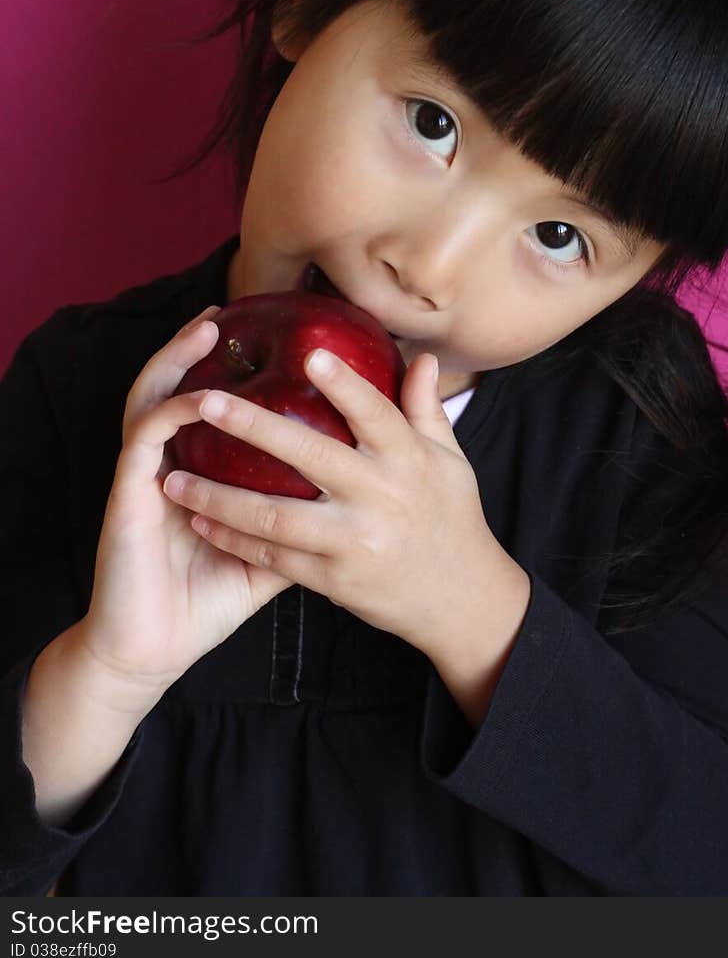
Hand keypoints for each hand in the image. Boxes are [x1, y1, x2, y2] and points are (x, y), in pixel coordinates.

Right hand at [80, 306, 297, 699]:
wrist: (157, 648)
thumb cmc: (214, 600)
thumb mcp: (280, 550)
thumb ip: (314, 511)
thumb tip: (369, 484)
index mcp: (205, 469)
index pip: (220, 410)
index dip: (241, 371)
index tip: (270, 336)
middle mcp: (175, 461)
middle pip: (187, 386)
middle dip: (204, 346)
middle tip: (231, 309)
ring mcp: (150, 472)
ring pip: (157, 395)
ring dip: (177, 356)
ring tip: (208, 325)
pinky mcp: (128, 491)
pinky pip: (146, 434)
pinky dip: (171, 407)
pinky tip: (198, 395)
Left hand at [161, 348, 506, 655]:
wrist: (459, 601)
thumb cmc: (450, 518)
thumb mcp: (449, 461)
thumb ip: (426, 409)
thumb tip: (423, 357)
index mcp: (409, 461)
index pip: (376, 415)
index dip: (345, 385)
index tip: (309, 354)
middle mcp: (381, 498)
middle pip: (313, 456)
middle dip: (255, 428)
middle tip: (205, 400)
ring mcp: (354, 541)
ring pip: (277, 516)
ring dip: (220, 496)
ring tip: (173, 477)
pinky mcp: (333, 579)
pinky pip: (274, 558)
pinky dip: (233, 539)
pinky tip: (199, 520)